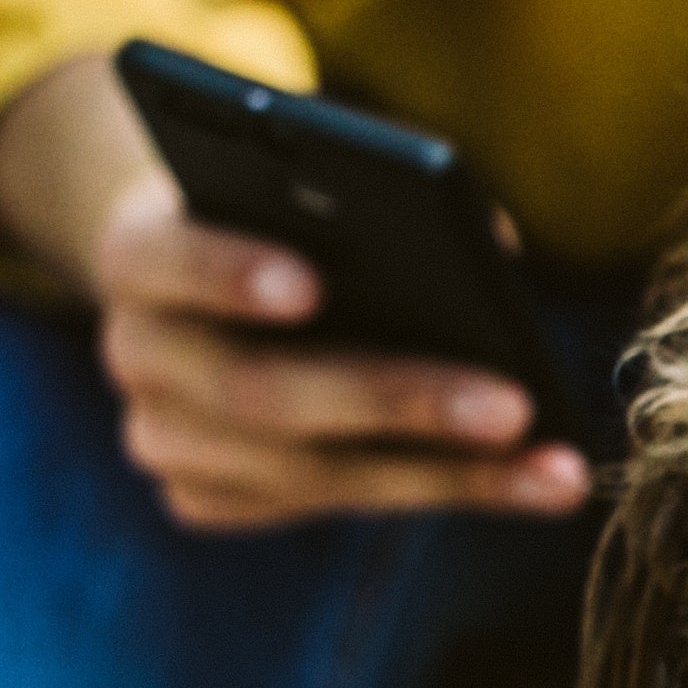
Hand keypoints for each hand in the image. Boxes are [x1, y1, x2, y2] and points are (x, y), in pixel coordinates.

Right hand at [0, 52, 591, 532]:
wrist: (201, 279)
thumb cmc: (283, 210)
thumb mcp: (311, 179)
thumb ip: (376, 197)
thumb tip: (492, 251)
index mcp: (138, 251)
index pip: (167, 259)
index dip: (230, 273)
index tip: (312, 285)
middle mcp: (134, 353)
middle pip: (260, 392)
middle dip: (396, 402)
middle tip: (512, 406)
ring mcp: (161, 439)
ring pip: (308, 474)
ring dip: (443, 474)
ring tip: (553, 469)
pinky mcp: (203, 496)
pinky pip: (325, 508)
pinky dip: (434, 493)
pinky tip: (524, 485)